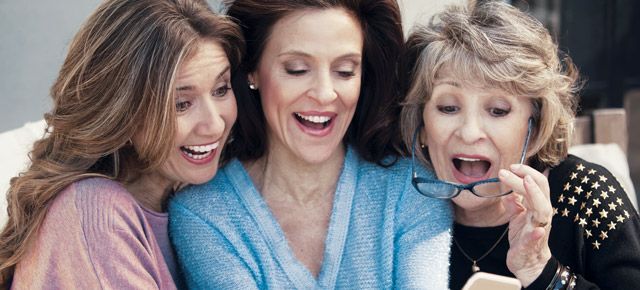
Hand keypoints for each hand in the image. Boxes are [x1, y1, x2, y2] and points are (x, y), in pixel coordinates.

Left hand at [499, 164, 552, 286]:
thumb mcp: (516, 217)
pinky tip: (537, 229)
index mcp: (536, 206)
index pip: (536, 183)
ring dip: (534, 194)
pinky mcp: (532, 243)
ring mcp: (539, 228)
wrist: (527, 263)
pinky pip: (537, 237)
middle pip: (541, 190)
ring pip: (542, 208)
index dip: (526, 172)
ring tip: (526, 182)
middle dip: (527, 176)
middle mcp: (541, 214)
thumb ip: (514, 203)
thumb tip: (507, 191)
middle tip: (510, 168)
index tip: (511, 166)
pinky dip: (537, 232)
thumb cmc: (524, 237)